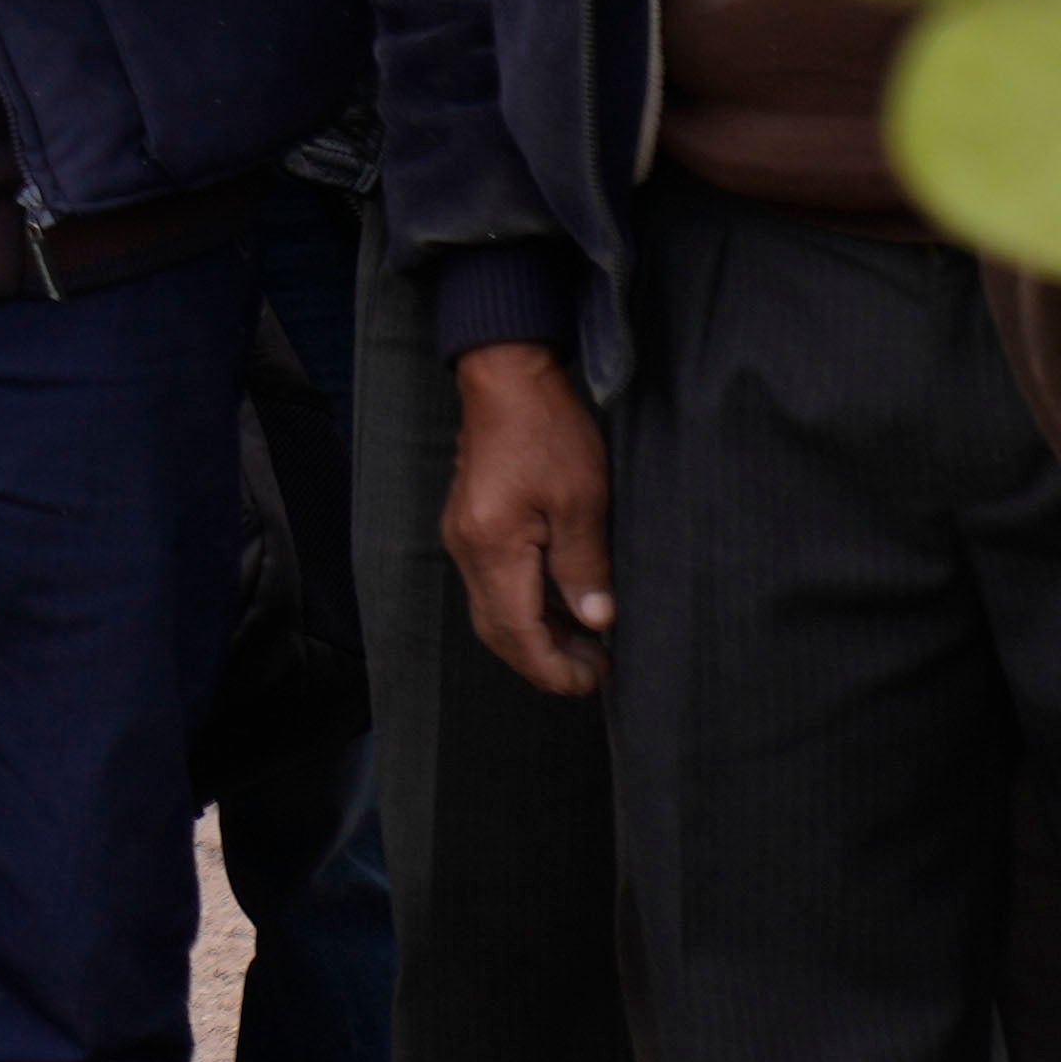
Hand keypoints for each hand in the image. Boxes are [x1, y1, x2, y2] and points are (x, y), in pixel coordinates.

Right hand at [445, 339, 618, 699]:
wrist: (505, 378)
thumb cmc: (547, 431)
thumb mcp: (582, 500)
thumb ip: (585, 566)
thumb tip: (597, 621)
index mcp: (492, 548)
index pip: (517, 632)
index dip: (554, 666)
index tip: (593, 683)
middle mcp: (466, 550)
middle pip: (497, 631)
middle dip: (543, 661)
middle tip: (596, 674)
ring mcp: (463, 538)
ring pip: (493, 610)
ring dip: (536, 636)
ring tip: (588, 646)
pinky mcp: (472, 525)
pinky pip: (493, 584)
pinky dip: (527, 607)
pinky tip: (563, 606)